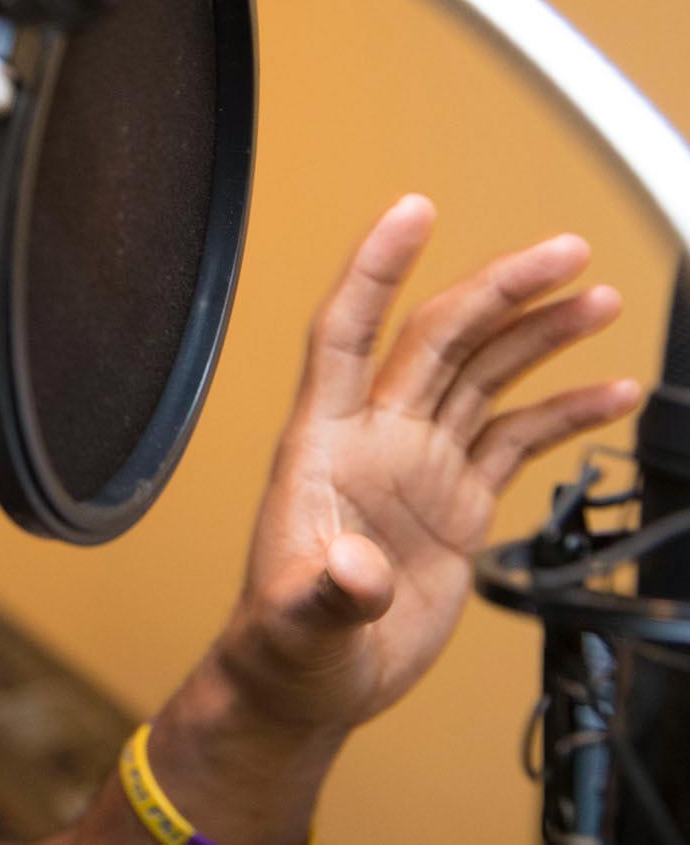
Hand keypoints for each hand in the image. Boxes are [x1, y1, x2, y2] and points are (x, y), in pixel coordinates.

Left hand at [213, 194, 641, 732]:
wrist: (312, 684)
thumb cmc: (285, 645)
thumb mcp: (297, 623)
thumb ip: (326, 593)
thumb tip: (354, 571)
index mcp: (322, 444)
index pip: (346, 332)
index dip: (375, 269)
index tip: (412, 210)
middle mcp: (373, 437)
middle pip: (439, 339)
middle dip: (499, 290)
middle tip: (565, 251)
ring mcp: (418, 464)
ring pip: (483, 376)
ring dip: (538, 335)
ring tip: (595, 296)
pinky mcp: (456, 502)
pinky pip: (517, 439)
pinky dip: (564, 412)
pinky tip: (610, 389)